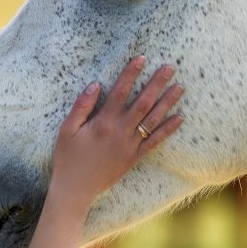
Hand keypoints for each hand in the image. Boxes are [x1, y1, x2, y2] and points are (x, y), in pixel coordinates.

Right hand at [50, 56, 183, 204]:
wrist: (76, 188)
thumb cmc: (68, 158)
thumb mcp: (67, 129)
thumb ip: (82, 106)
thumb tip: (95, 84)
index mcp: (103, 122)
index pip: (120, 92)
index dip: (131, 73)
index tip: (141, 58)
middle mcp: (120, 132)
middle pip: (143, 103)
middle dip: (157, 83)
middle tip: (170, 67)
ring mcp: (130, 145)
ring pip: (153, 120)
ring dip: (167, 102)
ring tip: (179, 87)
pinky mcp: (134, 158)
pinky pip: (155, 142)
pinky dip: (168, 130)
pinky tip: (179, 118)